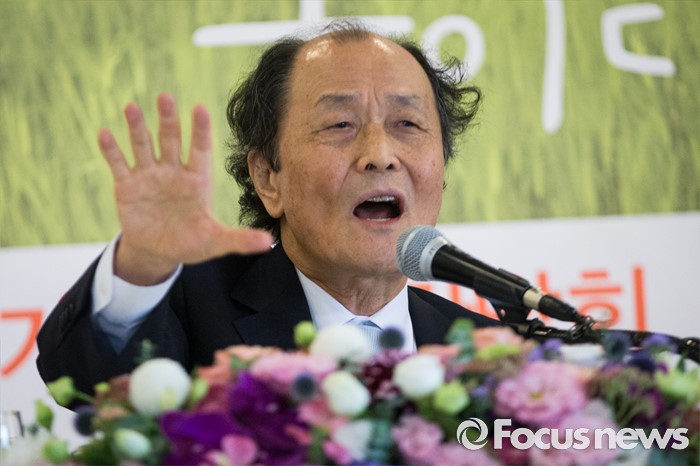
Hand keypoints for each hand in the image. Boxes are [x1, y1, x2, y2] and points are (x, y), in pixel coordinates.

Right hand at [98, 93, 272, 284]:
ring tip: (131, 107)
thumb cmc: (192, 242)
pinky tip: (105, 134)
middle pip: (170, 140)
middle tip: (165, 97)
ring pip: (143, 146)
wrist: (159, 251)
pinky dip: (112, 150)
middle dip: (168, 120)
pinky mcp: (127, 186)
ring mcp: (149, 176)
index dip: (199, 131)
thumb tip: (269, 243)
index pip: (199, 150)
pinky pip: (119, 165)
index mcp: (196, 179)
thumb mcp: (216, 241)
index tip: (201, 109)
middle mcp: (173, 171)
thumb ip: (240, 239)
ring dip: (137, 127)